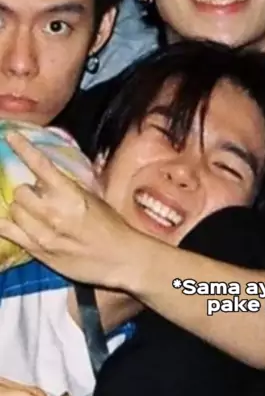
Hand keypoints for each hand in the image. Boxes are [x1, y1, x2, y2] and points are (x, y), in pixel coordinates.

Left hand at [0, 131, 135, 289]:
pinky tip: (9, 222)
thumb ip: (70, 187)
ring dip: (20, 208)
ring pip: (13, 210)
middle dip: (28, 192)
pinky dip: (6, 224)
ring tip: (33, 213)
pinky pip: (7, 232)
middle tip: (39, 197)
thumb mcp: (96, 198)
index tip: (10, 136)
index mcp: (70, 194)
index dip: (22, 148)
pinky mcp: (36, 251)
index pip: (40, 165)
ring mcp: (42, 233)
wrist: (121, 259)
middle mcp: (52, 212)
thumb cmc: (112, 227)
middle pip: (20, 191)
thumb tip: (49, 176)